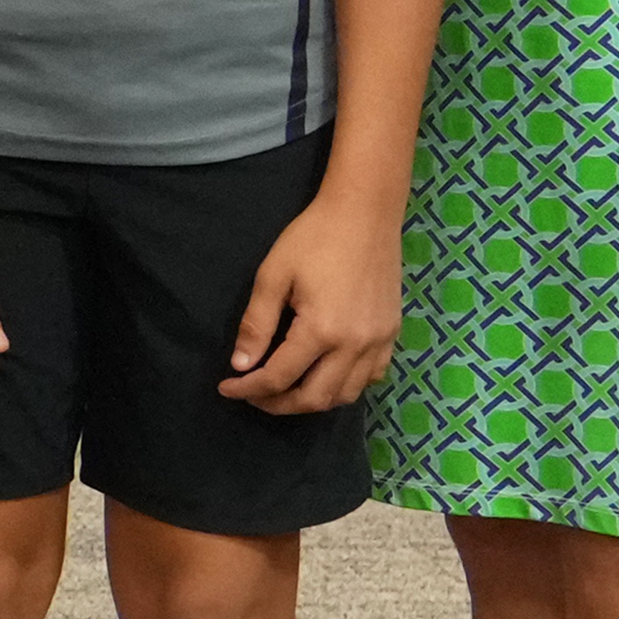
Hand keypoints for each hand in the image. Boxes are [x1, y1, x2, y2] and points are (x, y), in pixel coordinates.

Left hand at [222, 192, 405, 412]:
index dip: (248, 389)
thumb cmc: (313, 238)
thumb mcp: (272, 276)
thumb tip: (241, 365)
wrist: (365, 213)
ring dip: (313, 400)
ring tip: (286, 388)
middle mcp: (355, 345)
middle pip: (315, 399)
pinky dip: (347, 385)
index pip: (278, 378)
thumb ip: (256, 325)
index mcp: (321, 331)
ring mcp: (379, 342)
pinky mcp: (392, 333)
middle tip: (254, 394)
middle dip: (279, 404)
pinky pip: (372, 377)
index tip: (226, 388)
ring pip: (347, 395)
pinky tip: (326, 373)